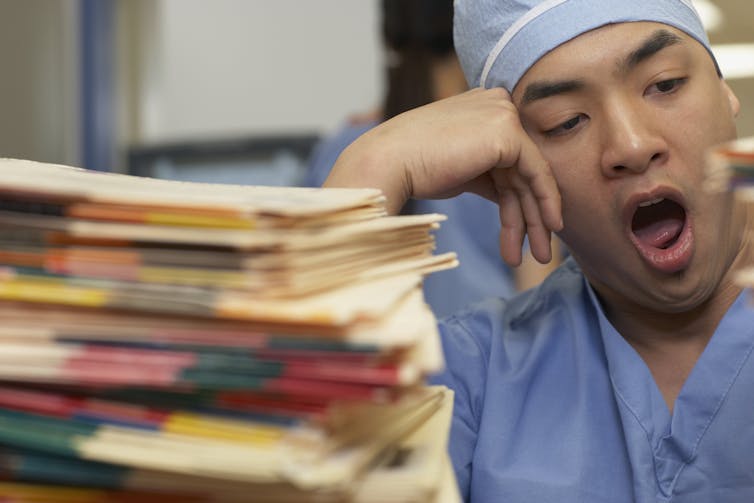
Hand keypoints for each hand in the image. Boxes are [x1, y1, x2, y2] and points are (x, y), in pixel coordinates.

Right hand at [324, 87, 562, 265]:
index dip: (521, 198)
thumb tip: (512, 197)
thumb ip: (489, 175)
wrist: (388, 163)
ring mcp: (503, 114)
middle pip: (523, 168)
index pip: (512, 158)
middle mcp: (497, 104)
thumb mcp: (460, 171)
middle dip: (532, 213)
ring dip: (536, 219)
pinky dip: (546, 202)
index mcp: (483, 107)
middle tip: (539, 251)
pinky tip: (548, 228)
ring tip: (539, 256)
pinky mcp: (507, 131)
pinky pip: (537, 172)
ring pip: (531, 175)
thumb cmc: (413, 169)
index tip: (526, 234)